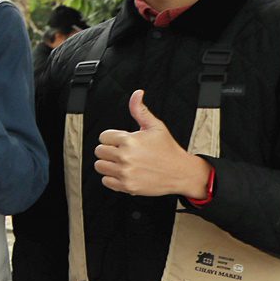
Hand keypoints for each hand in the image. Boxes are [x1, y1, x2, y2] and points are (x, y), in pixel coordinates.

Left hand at [94, 91, 210, 197]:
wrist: (180, 172)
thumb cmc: (168, 149)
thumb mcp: (155, 126)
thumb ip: (140, 110)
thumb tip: (137, 94)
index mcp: (129, 140)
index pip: (103, 137)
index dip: (112, 138)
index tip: (122, 141)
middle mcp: (125, 156)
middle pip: (99, 151)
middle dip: (109, 150)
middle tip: (123, 152)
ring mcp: (125, 172)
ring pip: (100, 166)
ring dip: (108, 164)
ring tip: (122, 162)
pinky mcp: (127, 186)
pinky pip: (106, 181)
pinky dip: (112, 178)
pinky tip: (124, 173)